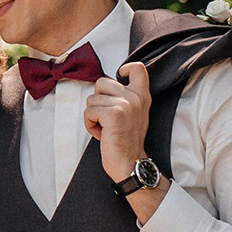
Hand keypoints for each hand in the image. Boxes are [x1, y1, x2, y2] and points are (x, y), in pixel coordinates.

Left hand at [85, 61, 152, 184]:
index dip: (125, 68)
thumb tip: (105, 86)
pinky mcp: (113, 114)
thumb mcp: (134, 114)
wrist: (130, 164)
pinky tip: (101, 134)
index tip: (120, 77)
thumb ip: (126, 97)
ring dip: (93, 116)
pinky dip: (89, 124)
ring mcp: (125, 104)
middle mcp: (136, 97)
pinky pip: (88, 111)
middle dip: (97, 101)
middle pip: (102, 82)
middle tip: (107, 119)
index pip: (138, 68)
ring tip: (105, 128)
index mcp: (142, 96)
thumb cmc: (127, 142)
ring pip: (91, 99)